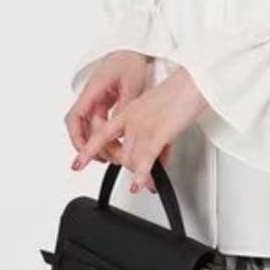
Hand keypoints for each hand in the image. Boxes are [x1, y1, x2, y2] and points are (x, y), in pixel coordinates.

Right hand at [64, 50, 154, 185]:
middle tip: (100, 159)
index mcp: (93, 90)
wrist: (135, 48)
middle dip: (86, 145)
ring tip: (110, 155)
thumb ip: (125, 106)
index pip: (75, 118)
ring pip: (89, 125)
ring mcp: (97, 99)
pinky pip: (99, 121)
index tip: (83, 152)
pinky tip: (115, 143)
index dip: (77, 137)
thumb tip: (119, 128)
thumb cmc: (131, 60)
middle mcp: (91, 96)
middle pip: (79, 126)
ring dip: (96, 141)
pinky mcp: (105, 101)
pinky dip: (104, 134)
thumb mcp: (132, 84)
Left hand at [73, 65, 209, 193]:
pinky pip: (144, 161)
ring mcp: (142, 127)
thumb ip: (153, 133)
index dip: (88, 151)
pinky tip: (138, 185)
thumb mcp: (158, 113)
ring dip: (139, 173)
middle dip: (129, 167)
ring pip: (130, 160)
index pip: (101, 134)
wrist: (192, 83)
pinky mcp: (156, 134)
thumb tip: (158, 155)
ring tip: (149, 179)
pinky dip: (140, 176)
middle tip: (141, 175)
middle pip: (119, 153)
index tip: (77, 164)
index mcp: (129, 111)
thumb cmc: (180, 93)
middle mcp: (131, 119)